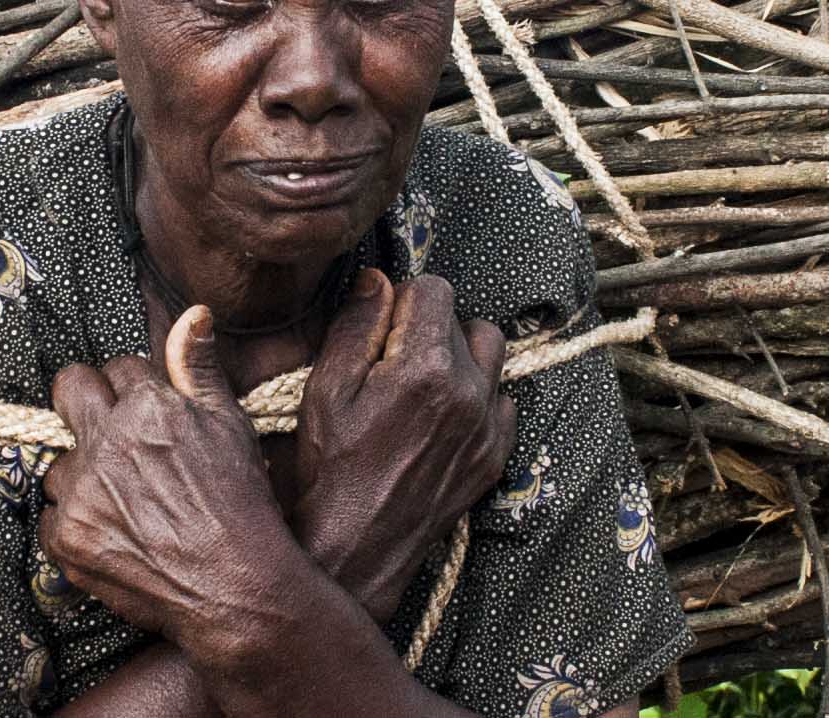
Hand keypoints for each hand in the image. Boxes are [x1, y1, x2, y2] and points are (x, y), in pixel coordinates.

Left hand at [39, 306, 294, 648]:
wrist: (235, 585)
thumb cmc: (240, 503)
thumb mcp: (230, 424)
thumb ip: (198, 367)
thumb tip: (193, 313)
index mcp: (146, 407)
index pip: (118, 367)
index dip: (134, 387)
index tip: (147, 410)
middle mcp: (106, 443)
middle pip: (68, 390)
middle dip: (85, 399)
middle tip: (109, 430)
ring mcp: (81, 493)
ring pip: (61, 461)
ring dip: (84, 473)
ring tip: (124, 498)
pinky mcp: (67, 538)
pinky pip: (52, 515)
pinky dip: (76, 522)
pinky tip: (114, 531)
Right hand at [292, 271, 515, 623]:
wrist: (357, 547)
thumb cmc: (331, 468)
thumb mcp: (325, 389)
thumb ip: (356, 327)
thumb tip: (378, 281)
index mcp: (425, 368)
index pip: (435, 289)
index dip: (403, 298)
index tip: (382, 326)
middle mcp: (469, 392)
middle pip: (464, 319)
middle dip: (429, 327)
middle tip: (393, 359)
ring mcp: (488, 426)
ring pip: (492, 355)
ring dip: (460, 356)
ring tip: (421, 382)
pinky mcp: (494, 455)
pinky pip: (503, 401)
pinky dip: (478, 397)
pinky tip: (440, 417)